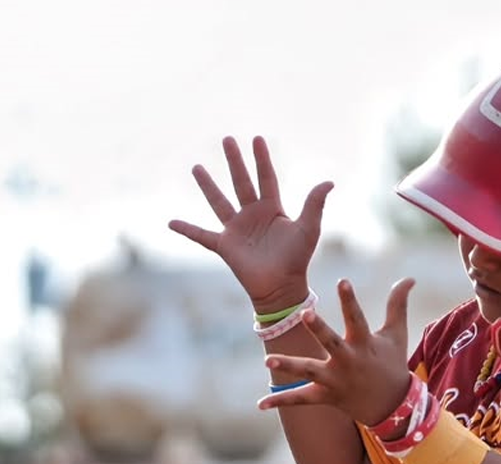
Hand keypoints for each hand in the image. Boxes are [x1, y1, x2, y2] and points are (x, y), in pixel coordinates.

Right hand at [168, 135, 333, 312]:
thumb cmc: (297, 260)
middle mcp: (252, 215)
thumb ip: (314, 204)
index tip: (256, 138)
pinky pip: (202, 235)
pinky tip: (171, 222)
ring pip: (219, 201)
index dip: (261, 159)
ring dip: (208, 185)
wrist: (281, 288)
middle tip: (227, 139)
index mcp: (272, 209)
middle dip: (234, 161)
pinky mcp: (225, 246)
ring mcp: (237, 230)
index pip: (266, 177)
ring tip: (196, 167)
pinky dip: (186, 230)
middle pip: (241, 182)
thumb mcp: (308, 229)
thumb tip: (329, 181)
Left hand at [258, 278, 415, 424]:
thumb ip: (398, 304)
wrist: (393, 407)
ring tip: (267, 361)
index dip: (350, 300)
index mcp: (364, 343)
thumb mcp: (397, 334)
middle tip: (304, 314)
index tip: (342, 281)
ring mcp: (335, 380)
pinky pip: (300, 399)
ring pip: (309, 372)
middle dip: (319, 330)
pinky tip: (260, 404)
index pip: (356, 318)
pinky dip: (280, 401)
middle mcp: (348, 361)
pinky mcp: (326, 396)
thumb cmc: (392, 364)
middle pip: (331, 343)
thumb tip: (410, 277)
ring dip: (289, 366)